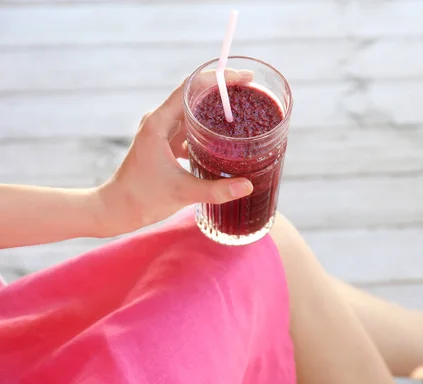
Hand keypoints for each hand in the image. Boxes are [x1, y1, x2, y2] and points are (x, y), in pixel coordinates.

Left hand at [97, 70, 253, 235]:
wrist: (115, 210)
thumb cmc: (141, 199)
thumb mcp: (182, 193)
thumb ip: (216, 190)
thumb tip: (248, 185)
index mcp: (159, 122)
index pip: (191, 87)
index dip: (219, 79)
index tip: (245, 78)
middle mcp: (159, 120)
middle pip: (194, 93)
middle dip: (223, 90)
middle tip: (251, 92)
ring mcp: (161, 131)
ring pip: (193, 110)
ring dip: (216, 108)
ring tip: (243, 109)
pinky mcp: (165, 143)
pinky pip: (190, 127)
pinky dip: (208, 128)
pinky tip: (226, 138)